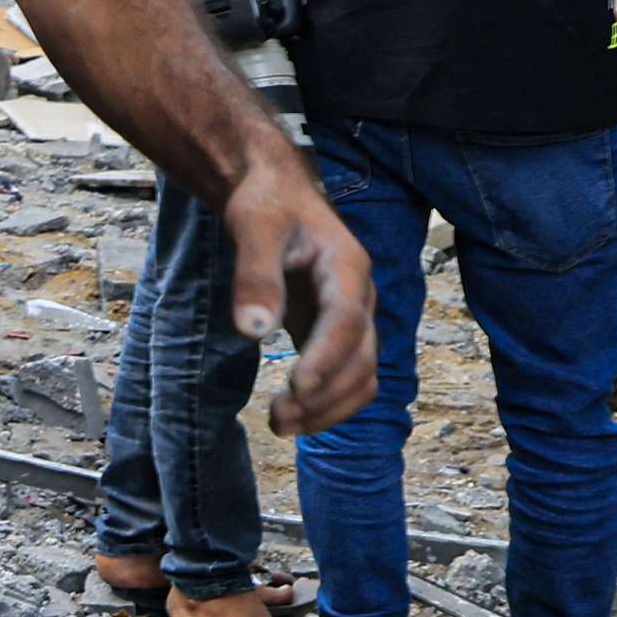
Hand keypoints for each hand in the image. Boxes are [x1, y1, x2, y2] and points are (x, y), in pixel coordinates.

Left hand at [219, 164, 378, 435]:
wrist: (272, 191)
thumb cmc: (266, 202)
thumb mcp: (253, 226)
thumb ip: (255, 275)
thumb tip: (253, 332)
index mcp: (346, 266)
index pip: (348, 321)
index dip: (327, 358)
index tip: (298, 388)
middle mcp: (357, 296)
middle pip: (362, 359)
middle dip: (326, 396)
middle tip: (278, 418)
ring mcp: (349, 317)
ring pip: (360, 376)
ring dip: (328, 409)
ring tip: (281, 425)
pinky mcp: (330, 333)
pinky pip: (343, 377)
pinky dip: (324, 403)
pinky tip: (290, 416)